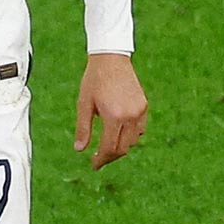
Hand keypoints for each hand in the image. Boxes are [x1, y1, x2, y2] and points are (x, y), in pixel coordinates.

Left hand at [74, 53, 147, 169]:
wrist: (111, 58)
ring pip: (133, 141)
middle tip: (98, 158)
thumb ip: (83, 128)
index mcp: (113, 116)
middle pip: (123, 148)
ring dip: (121, 147)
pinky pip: (140, 129)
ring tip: (107, 144)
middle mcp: (129, 116)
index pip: (109, 148)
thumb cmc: (94, 80)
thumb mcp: (84, 103)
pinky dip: (131, 136)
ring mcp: (139, 112)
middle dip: (110, 156)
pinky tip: (119, 132)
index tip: (93, 165)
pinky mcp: (144, 106)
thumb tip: (79, 150)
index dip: (101, 160)